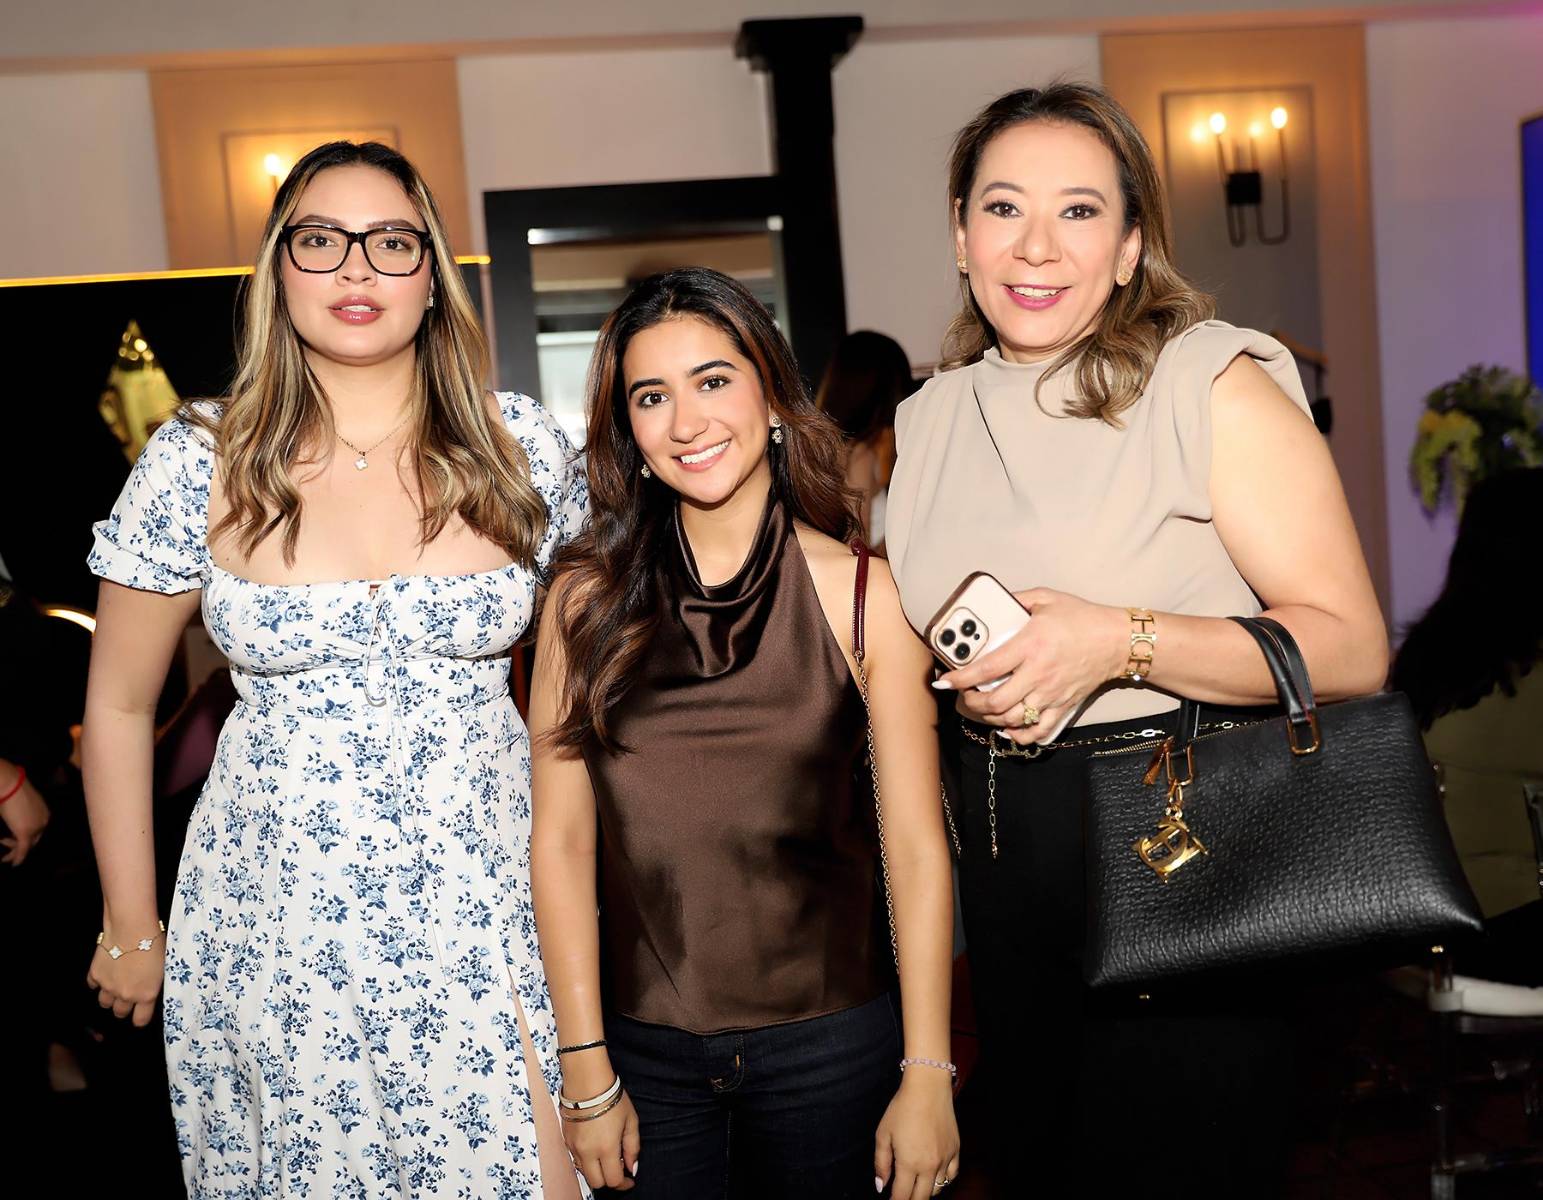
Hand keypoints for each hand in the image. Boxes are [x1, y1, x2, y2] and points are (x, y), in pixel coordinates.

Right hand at [0, 773, 49, 864]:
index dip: (28, 838)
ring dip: (15, 852)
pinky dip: (18, 857)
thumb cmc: (12, 789)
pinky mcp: (25, 833)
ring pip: (27, 845)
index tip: (13, 839)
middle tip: (6, 847)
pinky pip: (23, 849)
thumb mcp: (20, 803)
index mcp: (44, 813)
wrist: (10, 784)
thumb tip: (14, 818)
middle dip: (21, 846)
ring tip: (4, 858)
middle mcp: (44, 821)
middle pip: (35, 839)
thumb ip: (21, 814)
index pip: (38, 830)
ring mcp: (36, 827)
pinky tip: (13, 863)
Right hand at [85, 919, 164, 1026]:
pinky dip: (98, 981)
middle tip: (127, 996)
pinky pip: (93, 986)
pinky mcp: (95, 975)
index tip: (139, 1015)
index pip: (140, 1020)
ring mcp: (108, 986)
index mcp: (146, 994)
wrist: (132, 928)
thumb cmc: (154, 943)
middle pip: (120, 1013)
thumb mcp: (164, 967)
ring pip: (104, 1002)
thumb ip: (154, 984)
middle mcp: (126, 995)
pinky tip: (106, 971)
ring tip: (116, 984)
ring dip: (109, 996)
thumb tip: (150, 990)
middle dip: (123, 1007)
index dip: (139, 1018)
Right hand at [563, 1085, 639, 1191]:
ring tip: (606, 1155)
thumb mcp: (631, 1121)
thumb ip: (633, 1147)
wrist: (587, 1081)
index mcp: (606, 1148)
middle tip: (618, 1169)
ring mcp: (574, 1147)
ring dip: (596, 1170)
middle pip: (597, 1182)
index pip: (613, 1180)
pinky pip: (576, 1159)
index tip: (629, 1179)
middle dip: (609, 1180)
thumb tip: (632, 1167)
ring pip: (584, 1172)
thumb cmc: (612, 1098)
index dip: (624, 1183)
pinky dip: (587, 1160)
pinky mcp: (566, 1140)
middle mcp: (587, 1152)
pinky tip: (595, 1147)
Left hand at [874, 1068, 960, 1197]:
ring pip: (937, 1189)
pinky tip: (934, 1178)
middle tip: (902, 1197)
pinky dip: (943, 1181)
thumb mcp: (883, 1134)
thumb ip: (881, 1163)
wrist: (928, 1088)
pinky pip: (952, 1175)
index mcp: (909, 1163)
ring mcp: (945, 1159)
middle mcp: (929, 1166)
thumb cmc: (902, 1108)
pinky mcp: (955, 1150)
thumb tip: (881, 1186)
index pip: (902, 1196)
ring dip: (924, 1192)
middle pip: (920, 1198)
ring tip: (915, 1187)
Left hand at [934, 588, 1125, 745]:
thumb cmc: (1081, 618)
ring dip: (990, 718)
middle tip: (963, 694)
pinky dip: (1018, 735)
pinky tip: (1006, 727)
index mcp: (1030, 645)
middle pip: (995, 702)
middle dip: (971, 703)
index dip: (960, 679)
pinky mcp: (1062, 706)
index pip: (986, 669)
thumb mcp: (1046, 598)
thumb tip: (993, 600)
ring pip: (1012, 720)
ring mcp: (1051, 694)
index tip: (945, 681)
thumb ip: (1016, 599)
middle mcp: (1038, 673)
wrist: (1116, 640)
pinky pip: (1037, 731)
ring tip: (982, 707)